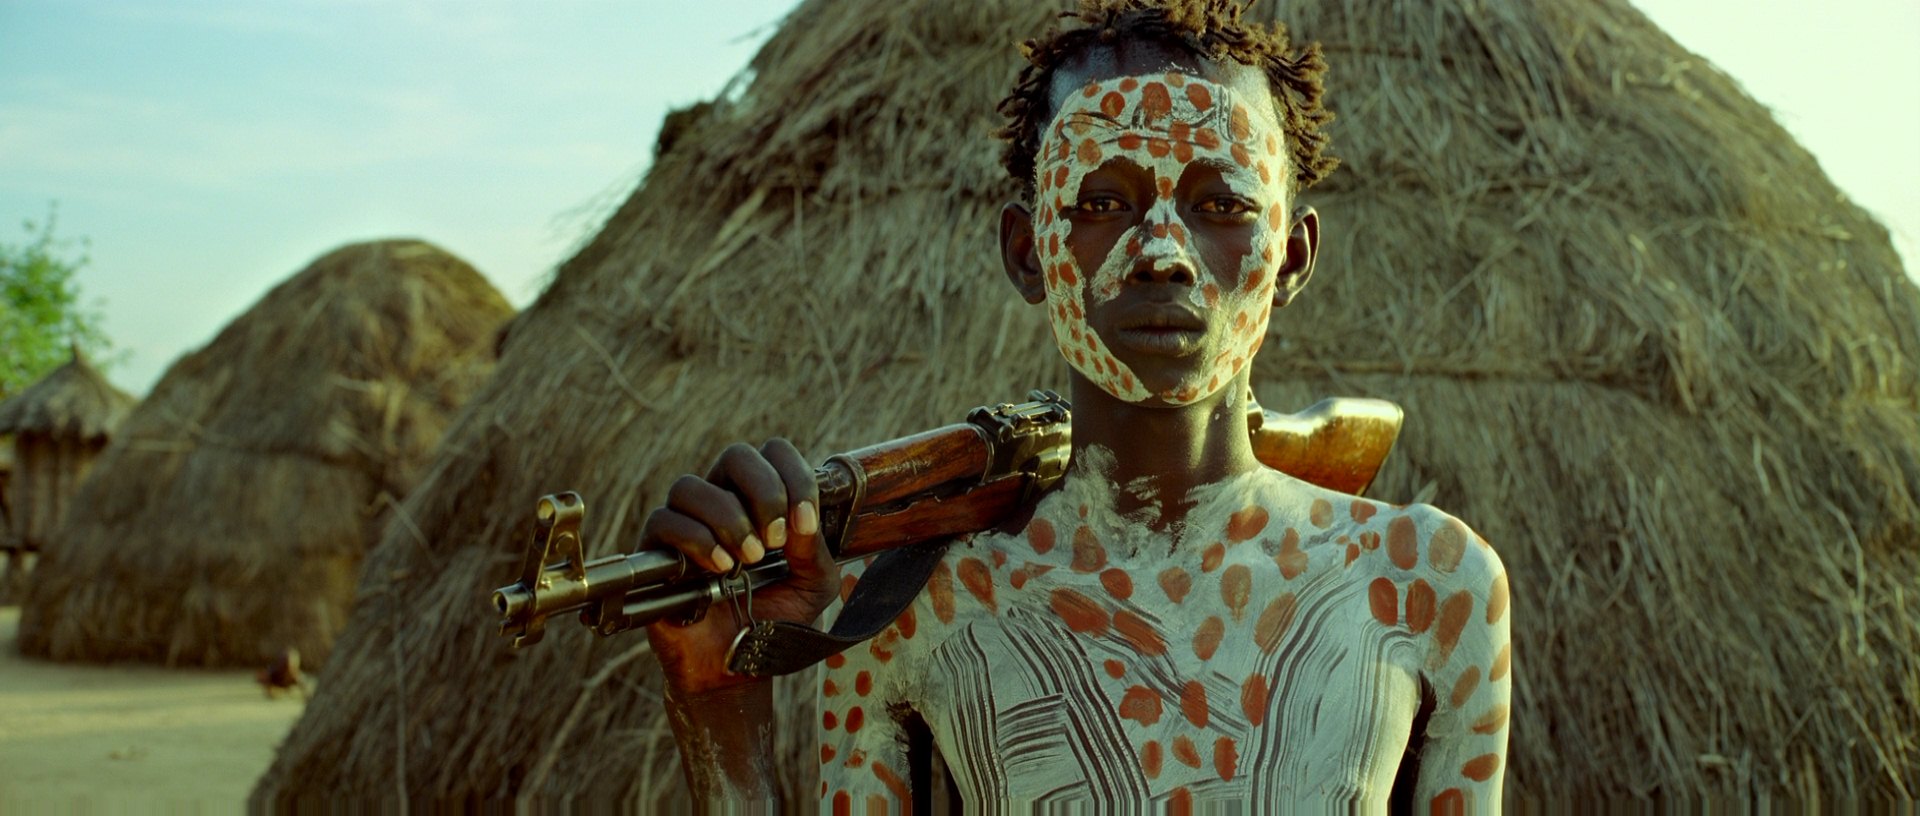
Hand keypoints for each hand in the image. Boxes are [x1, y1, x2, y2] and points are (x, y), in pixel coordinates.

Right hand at [642, 438, 840, 694]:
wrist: (738, 670)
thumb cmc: (775, 620)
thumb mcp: (814, 585)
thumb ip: (814, 548)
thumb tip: (802, 518)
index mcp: (762, 500)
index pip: (774, 454)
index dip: (794, 478)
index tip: (805, 524)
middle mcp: (723, 502)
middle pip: (735, 456)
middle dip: (764, 492)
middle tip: (776, 540)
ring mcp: (686, 524)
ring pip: (691, 486)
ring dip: (728, 519)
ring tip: (748, 560)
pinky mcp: (655, 552)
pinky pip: (664, 521)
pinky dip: (697, 540)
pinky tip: (720, 570)